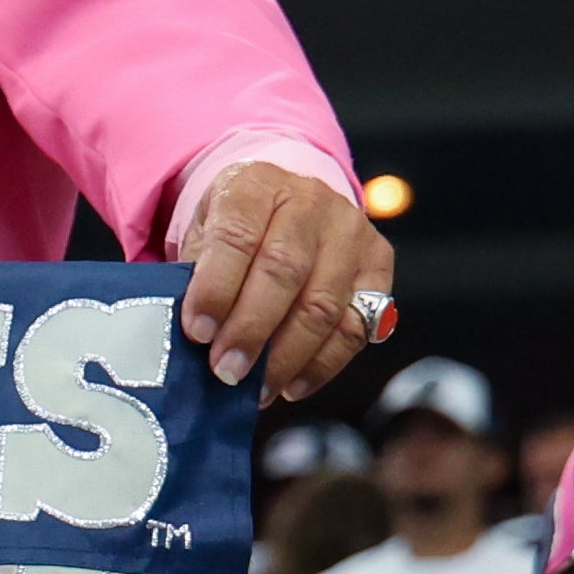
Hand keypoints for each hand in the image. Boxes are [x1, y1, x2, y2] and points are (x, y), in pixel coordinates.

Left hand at [176, 162, 395, 404]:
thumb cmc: (240, 227)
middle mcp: (311, 202)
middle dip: (252, 329)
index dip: (216, 288)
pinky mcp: (377, 265)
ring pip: (324, 305)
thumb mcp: (205, 229)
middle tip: (226, 370)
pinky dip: (322, 365)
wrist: (289, 204)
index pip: (237, 235)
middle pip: (285, 270)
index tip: (198, 331)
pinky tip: (292, 385)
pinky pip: (354, 326)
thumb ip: (197, 272)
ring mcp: (350, 232)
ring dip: (287, 357)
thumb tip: (196, 335)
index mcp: (259, 184)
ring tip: (257, 389)